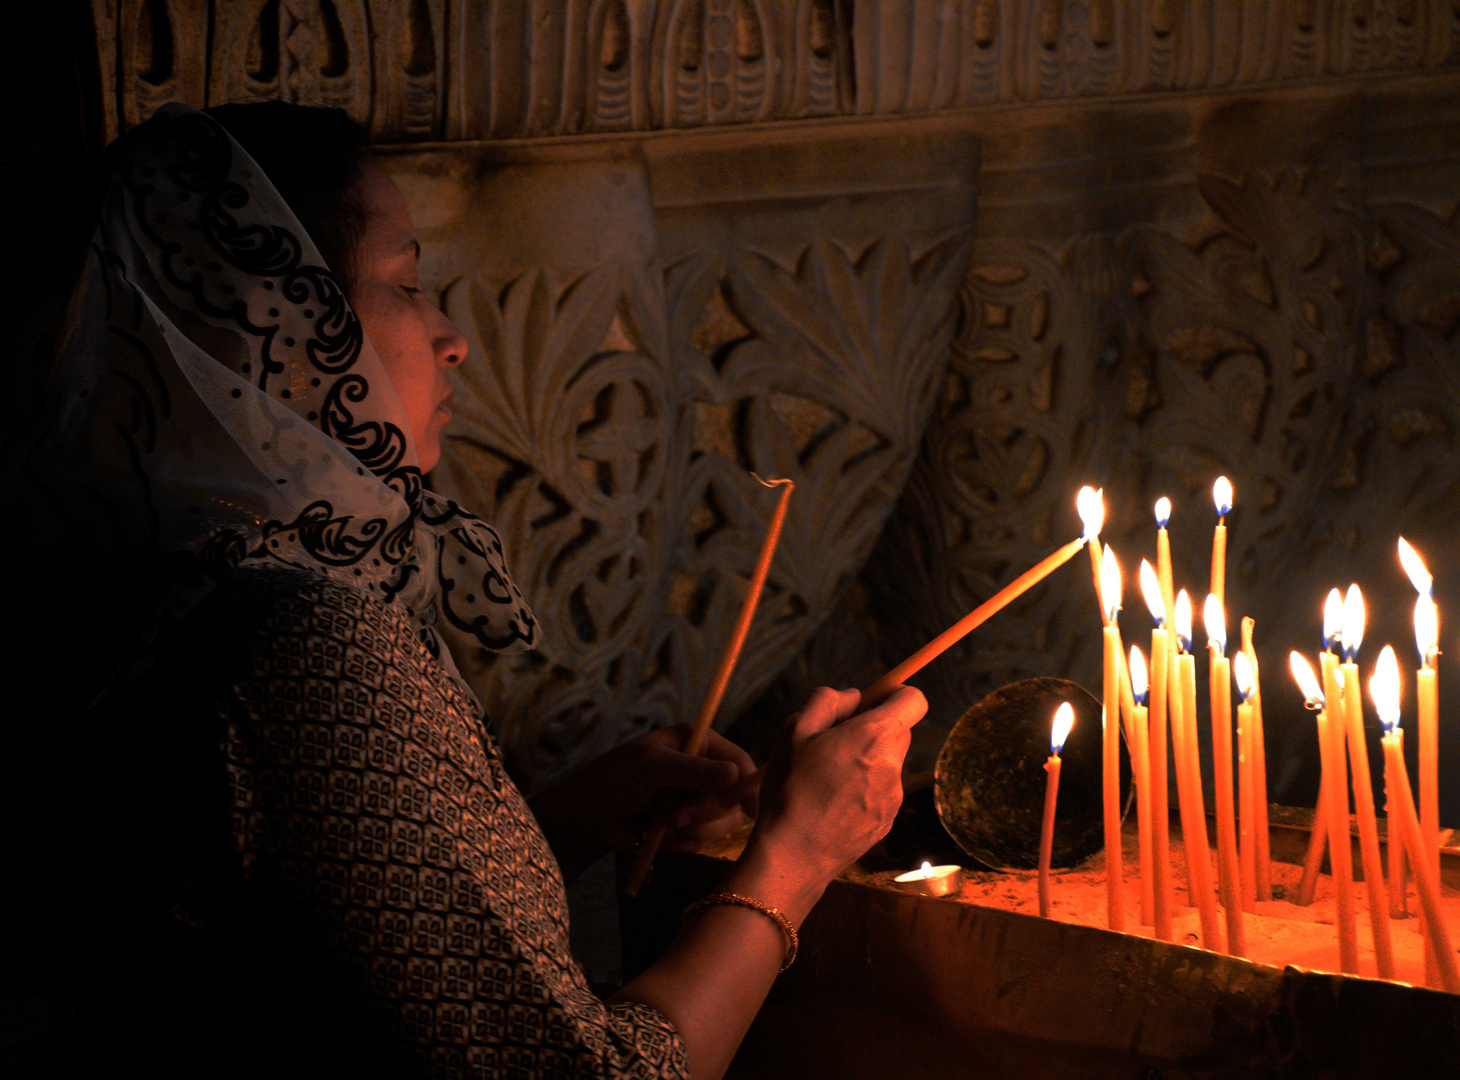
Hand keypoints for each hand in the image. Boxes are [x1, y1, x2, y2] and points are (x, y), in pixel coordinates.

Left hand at [529, 725, 757, 881]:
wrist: (589, 817)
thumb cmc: (614, 779)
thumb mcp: (651, 766)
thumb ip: (692, 771)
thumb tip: (734, 775)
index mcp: (698, 745)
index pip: (739, 762)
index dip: (747, 785)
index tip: (748, 809)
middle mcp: (704, 772)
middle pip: (734, 800)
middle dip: (705, 813)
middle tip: (675, 818)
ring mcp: (697, 802)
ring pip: (721, 825)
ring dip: (691, 831)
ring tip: (660, 825)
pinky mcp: (688, 829)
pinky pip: (701, 844)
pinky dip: (680, 844)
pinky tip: (657, 836)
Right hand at [746, 685, 925, 891]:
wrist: (794, 853)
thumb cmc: (791, 789)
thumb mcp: (795, 731)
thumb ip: (827, 701)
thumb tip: (854, 696)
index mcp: (873, 737)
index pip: (914, 700)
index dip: (896, 694)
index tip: (872, 702)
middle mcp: (892, 765)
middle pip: (899, 731)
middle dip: (873, 728)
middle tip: (836, 741)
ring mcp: (894, 797)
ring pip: (888, 763)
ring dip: (867, 761)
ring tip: (828, 777)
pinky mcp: (887, 821)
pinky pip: (882, 792)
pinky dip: (864, 789)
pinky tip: (833, 802)